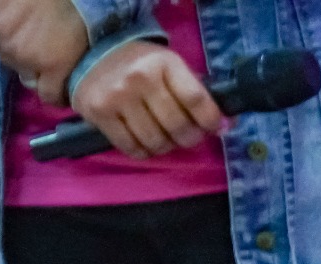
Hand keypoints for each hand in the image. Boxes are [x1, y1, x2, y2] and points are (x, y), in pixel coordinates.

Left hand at [0, 0, 87, 104]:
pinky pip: (51, 95)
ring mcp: (31, 60)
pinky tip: (65, 90)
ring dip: (42, 76)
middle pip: (16, 68)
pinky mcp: (56, 70)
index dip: (19, 52)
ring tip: (58, 64)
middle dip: (28, 62)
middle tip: (47, 51)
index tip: (34, 47)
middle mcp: (9, 47)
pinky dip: (57, 96)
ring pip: (33, 82)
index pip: (2, 54)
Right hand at [70, 40, 224, 159]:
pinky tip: (145, 142)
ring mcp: (117, 96)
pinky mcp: (99, 113)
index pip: (196, 100)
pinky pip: (131, 148)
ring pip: (156, 141)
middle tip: (187, 136)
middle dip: (189, 138)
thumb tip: (228, 126)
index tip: (214, 128)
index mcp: (164, 63)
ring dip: (166, 147)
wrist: (92, 55)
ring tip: (165, 137)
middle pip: (178, 126)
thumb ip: (198, 94)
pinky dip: (144, 151)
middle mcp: (140, 78)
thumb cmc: (142, 66)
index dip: (210, 121)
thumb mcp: (172, 68)